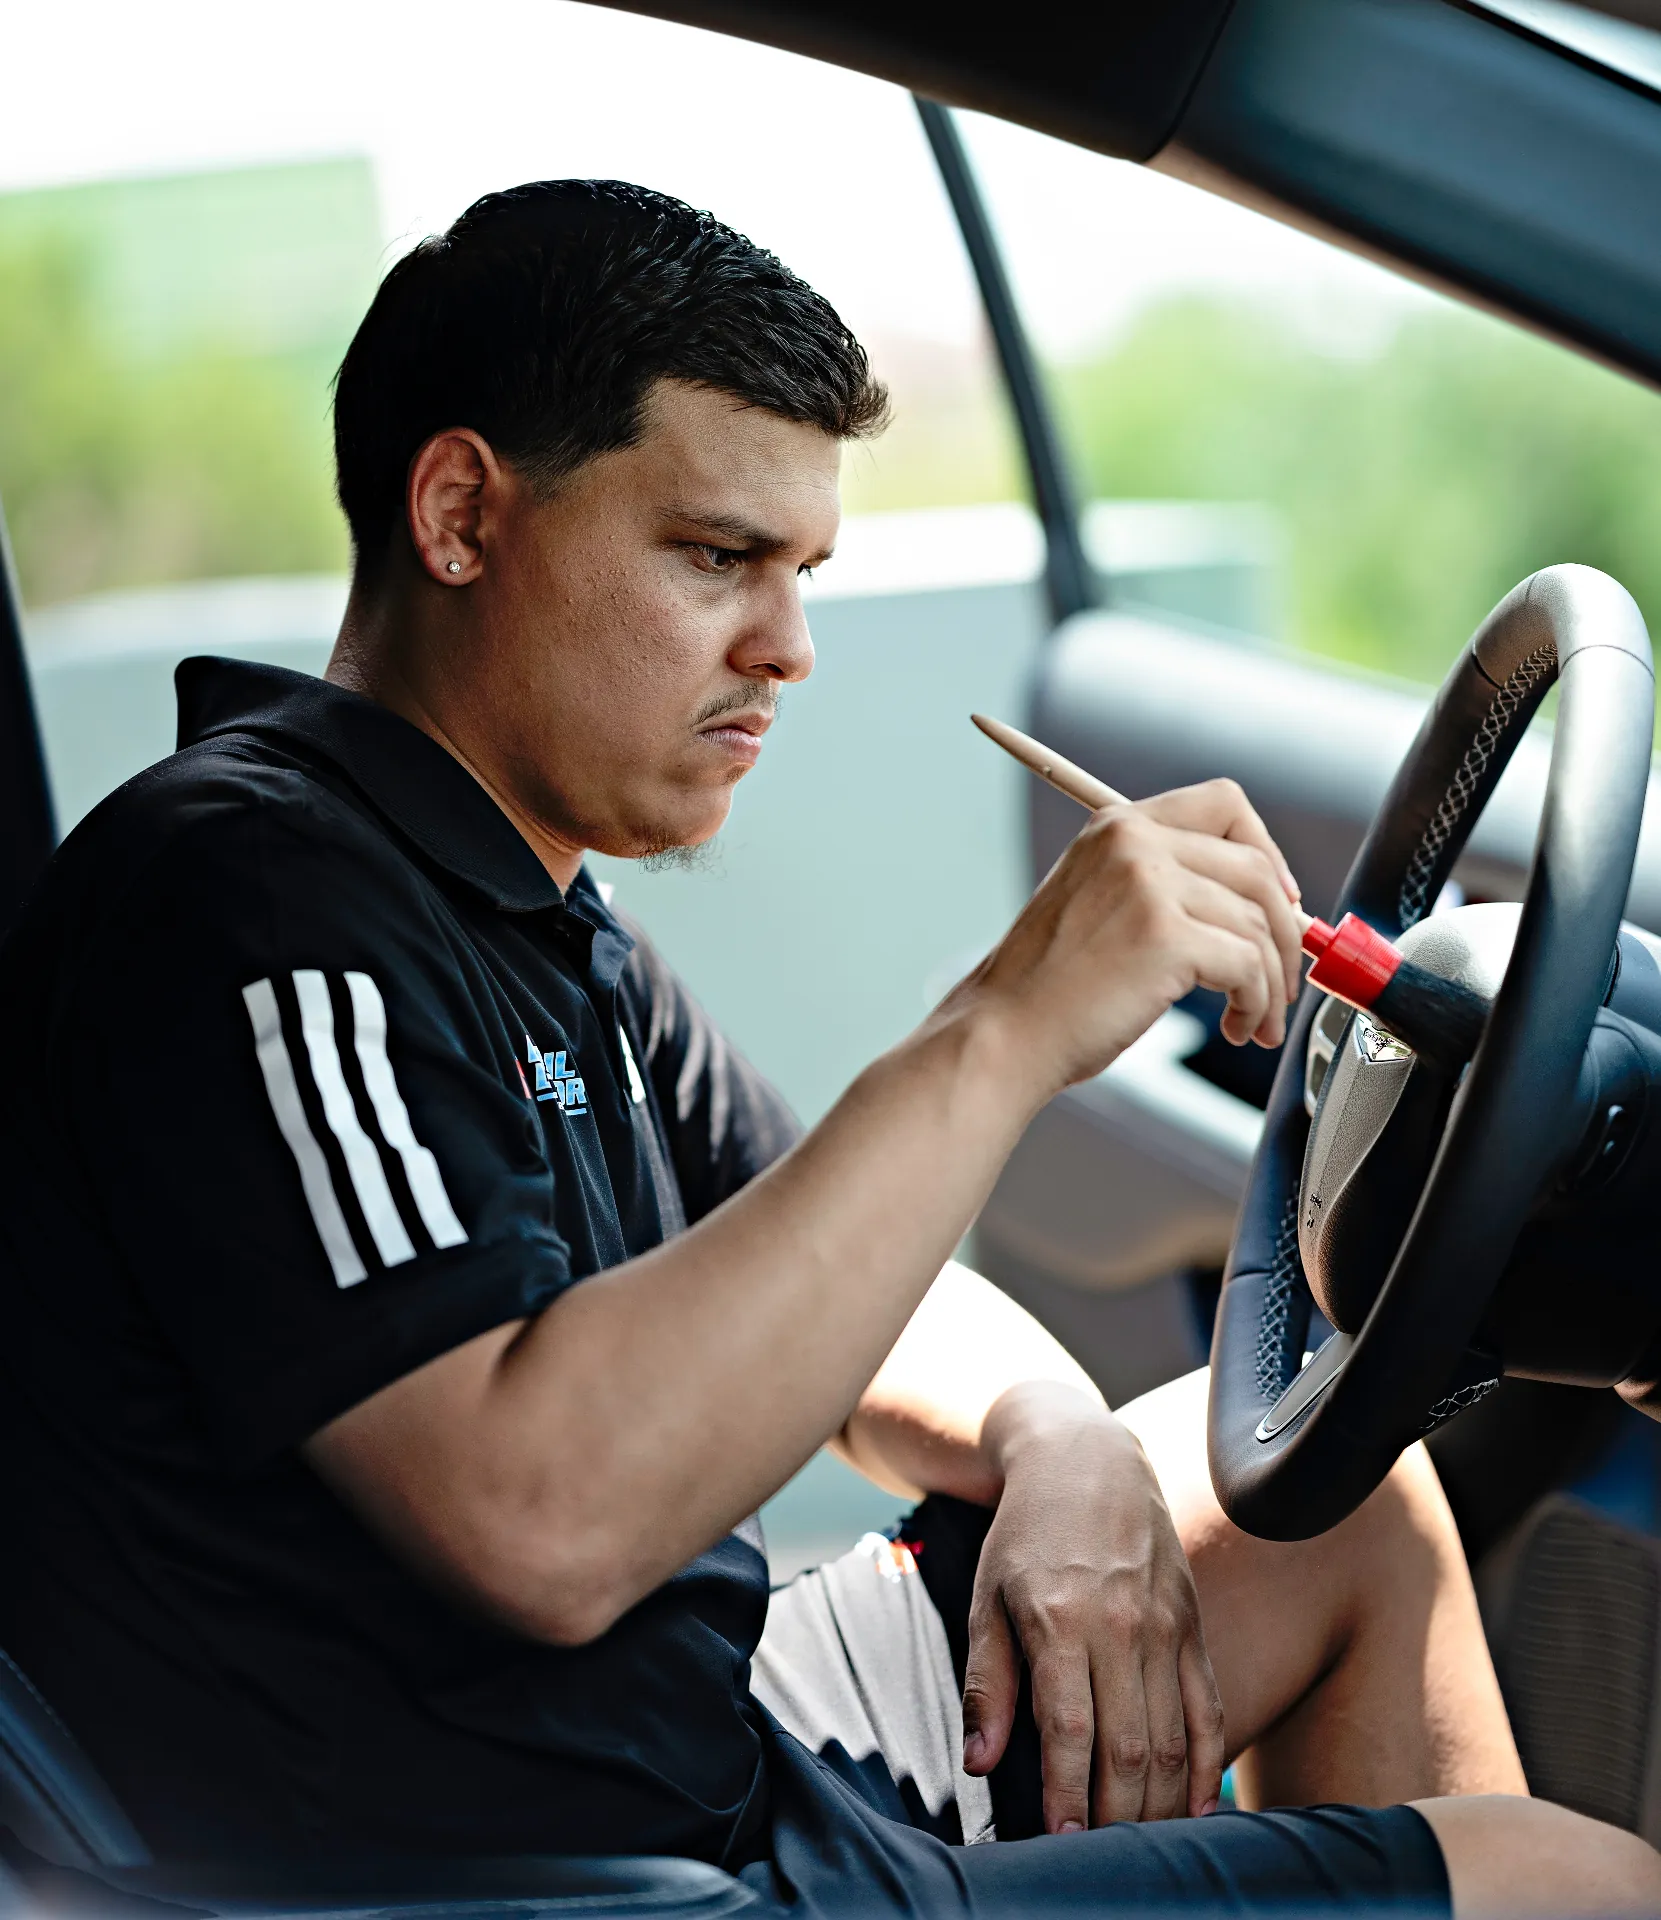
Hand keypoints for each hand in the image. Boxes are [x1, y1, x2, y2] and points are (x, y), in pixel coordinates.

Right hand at [962, 778, 1303, 1091]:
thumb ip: (1167, 889)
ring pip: (1259, 924)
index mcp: (1117, 827)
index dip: (1268, 851)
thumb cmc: (1048, 990)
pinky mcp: (1166, 936)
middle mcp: (1134, 841)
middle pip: (1256, 867)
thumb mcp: (1099, 907)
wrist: (1003, 1035)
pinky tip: (1240, 1026)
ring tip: (1253, 1020)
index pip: (1224, 804)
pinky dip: (1257, 1004)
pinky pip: (1248, 966)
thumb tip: (1263, 910)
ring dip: (1270, 982)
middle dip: (1284, 931)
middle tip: (1280, 979)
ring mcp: (1148, 884)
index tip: (1280, 901)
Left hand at [962, 1384, 1223, 1829]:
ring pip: (1174, 1740)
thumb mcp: (987, 1597)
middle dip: (1114, 1816)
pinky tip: (1192, 1808)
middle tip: (1097, 1858)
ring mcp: (1164, 1626)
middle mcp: (1120, 1625)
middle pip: (1130, 1748)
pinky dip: (1206, 1767)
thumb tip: (980, 1763)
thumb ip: (986, 1683)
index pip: (1071, 1733)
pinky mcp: (1193, 1624)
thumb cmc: (1025, 1533)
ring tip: (1135, 1845)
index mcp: (1060, 1619)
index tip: (1059, 1842)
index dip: (1069, 1797)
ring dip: (1157, 1804)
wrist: (1087, 1459)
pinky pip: (1209, 1709)